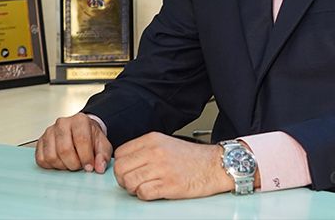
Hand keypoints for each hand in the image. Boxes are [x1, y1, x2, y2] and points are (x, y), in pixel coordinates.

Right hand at [35, 112, 111, 173]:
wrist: (81, 131)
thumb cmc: (91, 138)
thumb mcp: (102, 144)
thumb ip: (103, 155)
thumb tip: (99, 168)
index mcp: (80, 120)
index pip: (81, 140)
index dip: (86, 157)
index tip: (89, 167)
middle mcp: (62, 123)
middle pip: (64, 150)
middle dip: (74, 164)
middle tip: (79, 166)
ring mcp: (49, 131)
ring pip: (52, 156)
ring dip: (62, 166)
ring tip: (71, 163)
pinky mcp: (41, 141)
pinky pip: (41, 159)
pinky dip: (51, 166)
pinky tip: (61, 162)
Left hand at [113, 132, 231, 199]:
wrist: (214, 165)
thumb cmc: (192, 157)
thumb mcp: (165, 143)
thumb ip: (145, 150)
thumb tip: (126, 163)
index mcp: (152, 139)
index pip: (120, 153)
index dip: (121, 165)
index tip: (128, 170)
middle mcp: (154, 152)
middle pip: (120, 168)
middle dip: (123, 179)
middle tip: (133, 181)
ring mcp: (161, 168)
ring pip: (128, 182)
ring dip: (133, 188)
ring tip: (144, 187)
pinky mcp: (168, 185)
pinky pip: (142, 193)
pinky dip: (144, 195)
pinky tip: (153, 191)